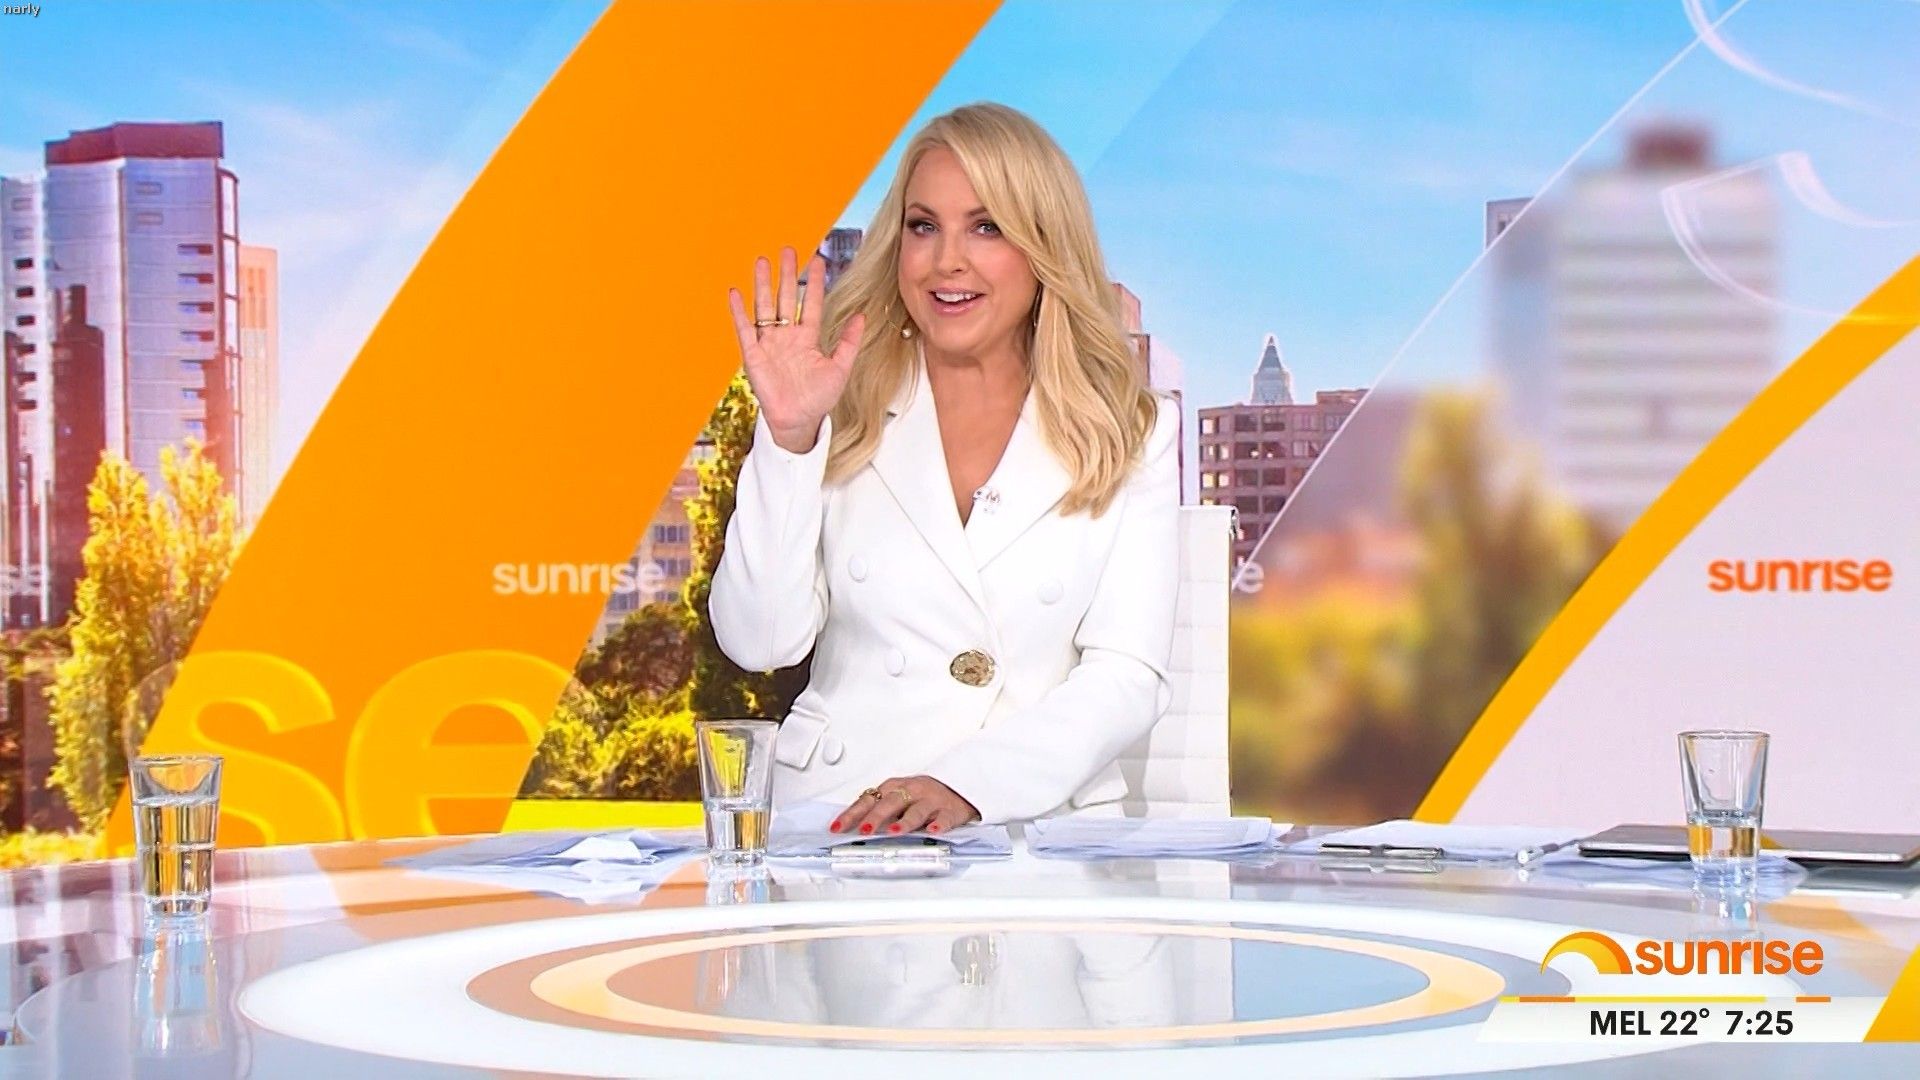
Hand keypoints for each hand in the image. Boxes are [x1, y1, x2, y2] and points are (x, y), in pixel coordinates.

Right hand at [727, 246, 865, 453]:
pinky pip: (746, 330)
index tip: (818, 259)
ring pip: (765, 307)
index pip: (811, 302)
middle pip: (786, 297)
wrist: (798, 421)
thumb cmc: (818, 398)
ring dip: (763, 284)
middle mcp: (787, 336)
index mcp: (808, 337)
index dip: (814, 281)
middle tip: (788, 249)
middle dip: (787, 274)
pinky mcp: (754, 355)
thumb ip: (849, 342)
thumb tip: (863, 316)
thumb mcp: (840, 368)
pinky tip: (736, 292)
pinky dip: (739, 312)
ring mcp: (770, 343)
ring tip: (762, 261)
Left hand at [830, 775, 979, 835]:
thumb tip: (851, 826)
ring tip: (894, 831)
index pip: (868, 800)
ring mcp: (931, 801)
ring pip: (916, 811)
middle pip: (890, 803)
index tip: (838, 827)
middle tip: (865, 829)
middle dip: (876, 816)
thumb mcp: (898, 796)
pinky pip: (944, 819)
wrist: (959, 787)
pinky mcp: (950, 811)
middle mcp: (911, 792)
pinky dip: (938, 825)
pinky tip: (933, 831)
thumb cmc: (923, 794)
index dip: (852, 814)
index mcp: (894, 788)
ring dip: (904, 821)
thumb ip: (877, 809)